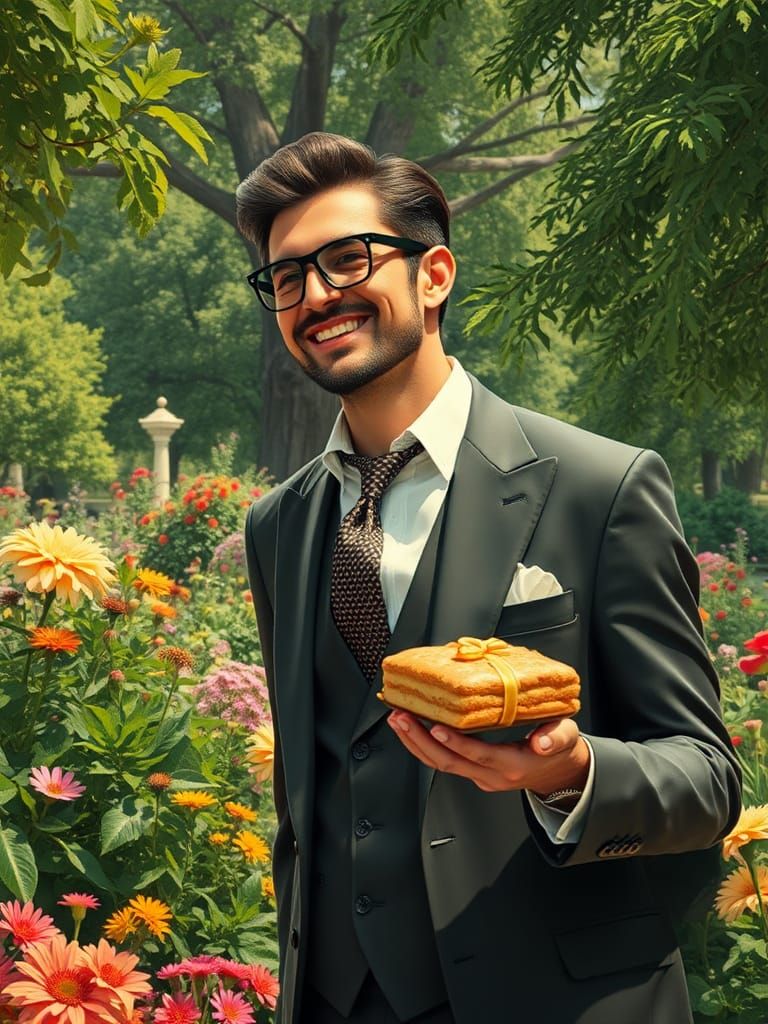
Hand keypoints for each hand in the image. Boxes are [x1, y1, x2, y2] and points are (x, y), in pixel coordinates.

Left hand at [387, 711, 589, 794]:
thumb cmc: (560, 748)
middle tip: (401, 717)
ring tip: (397, 720)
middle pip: (450, 763)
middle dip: (421, 741)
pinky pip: (444, 762)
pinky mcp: (473, 772)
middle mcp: (492, 775)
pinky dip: (423, 747)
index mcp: (513, 764)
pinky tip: (410, 729)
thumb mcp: (567, 737)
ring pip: (441, 765)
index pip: (479, 755)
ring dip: (415, 743)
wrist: (559, 772)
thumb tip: (542, 741)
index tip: (436, 727)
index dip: (457, 743)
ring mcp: (480, 776)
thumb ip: (556, 737)